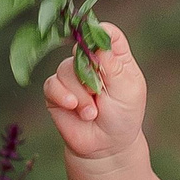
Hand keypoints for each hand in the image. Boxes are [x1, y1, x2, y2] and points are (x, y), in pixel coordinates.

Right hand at [41, 21, 147, 167]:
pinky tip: (74, 109)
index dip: (99, 32)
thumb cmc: (123, 117)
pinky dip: (64, 97)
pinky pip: (52, 84)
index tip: (97, 45)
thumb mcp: (128, 91)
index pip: (107, 33)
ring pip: (66, 68)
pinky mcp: (56, 91)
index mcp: (114, 57)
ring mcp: (71, 75)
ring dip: (80, 94)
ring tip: (92, 113)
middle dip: (89, 72)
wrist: (106, 147)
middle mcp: (90, 61)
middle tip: (99, 93)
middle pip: (81, 48)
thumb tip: (99, 42)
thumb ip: (114, 66)